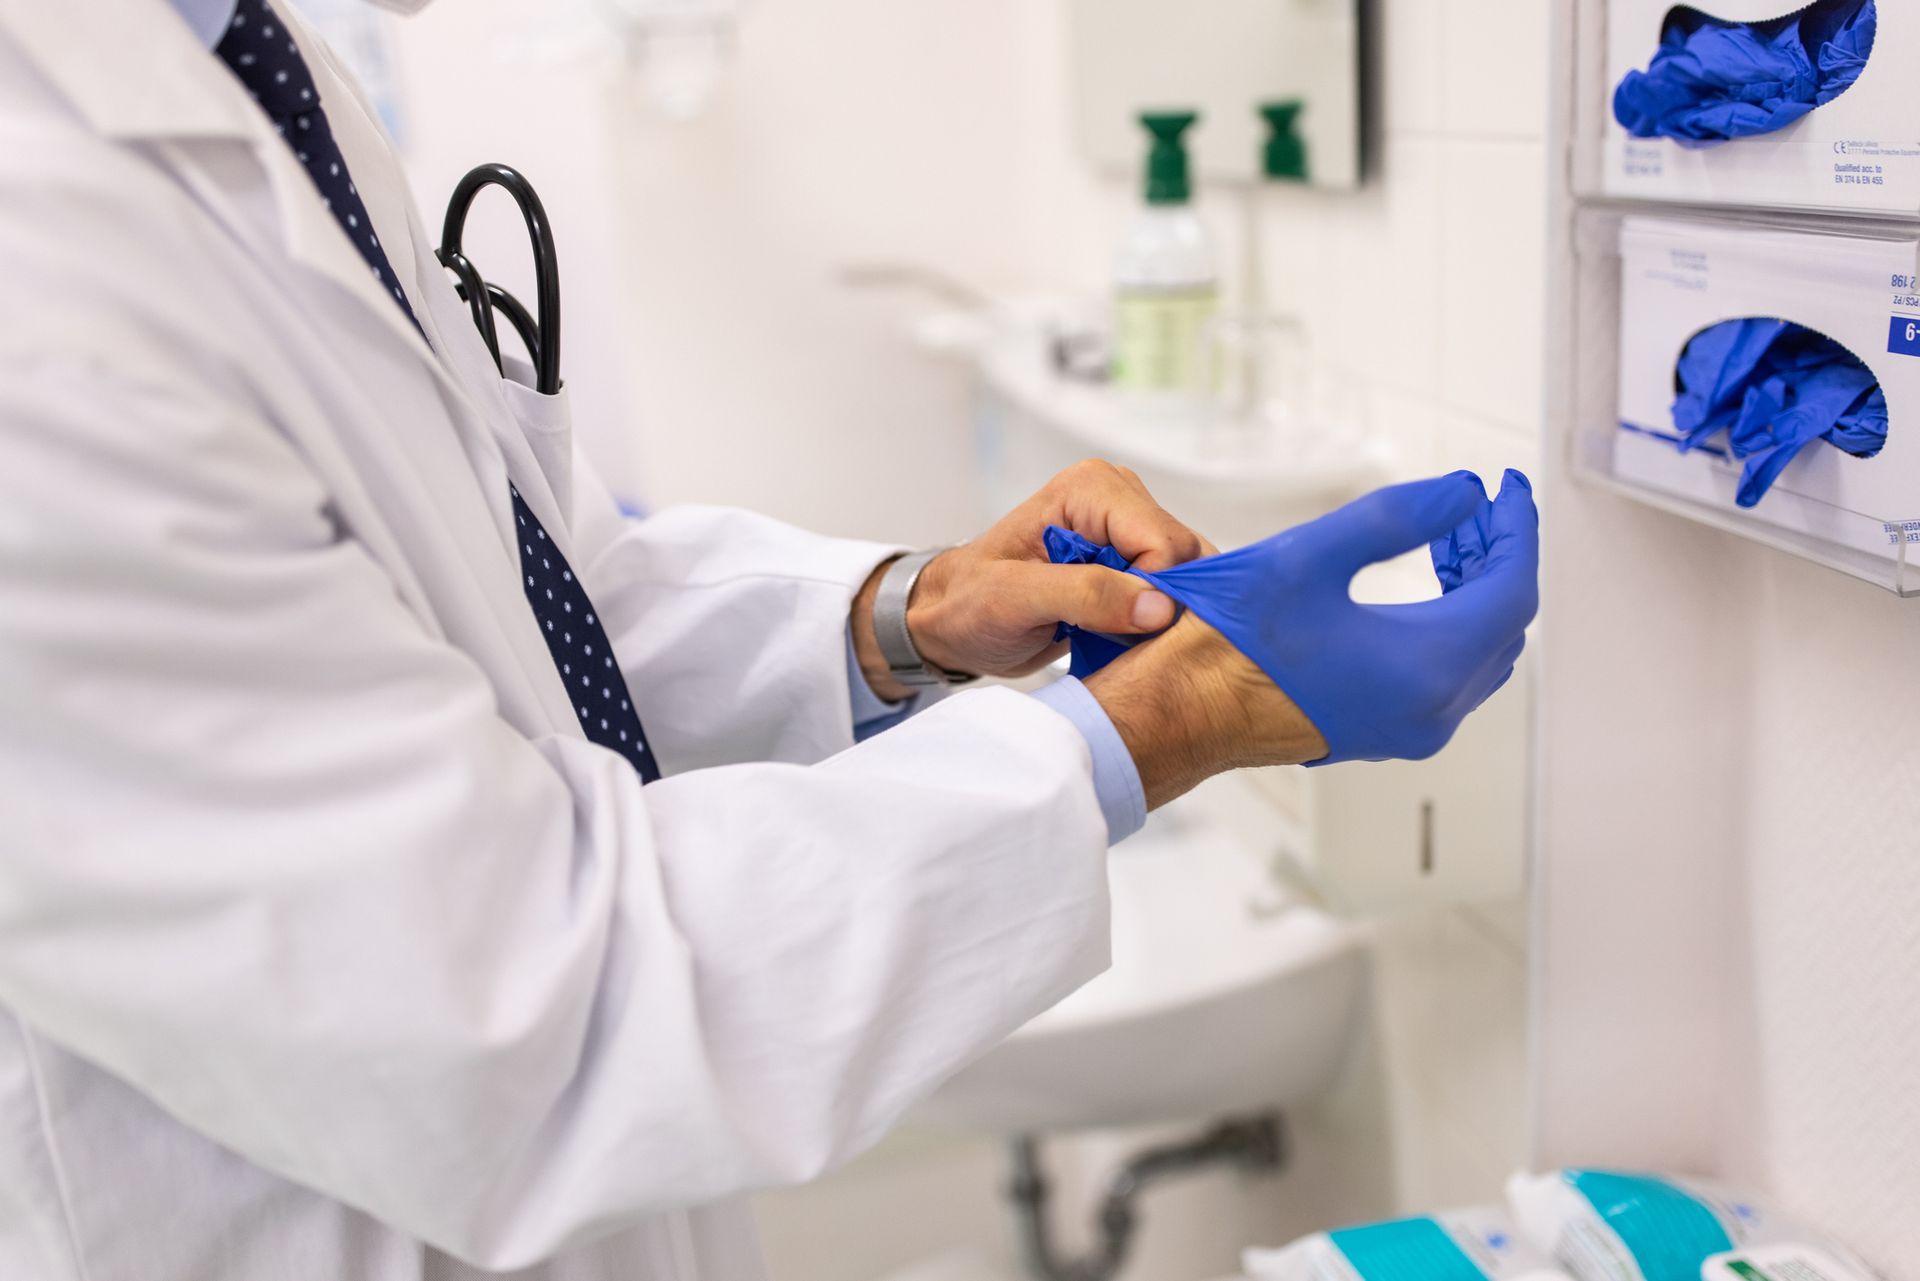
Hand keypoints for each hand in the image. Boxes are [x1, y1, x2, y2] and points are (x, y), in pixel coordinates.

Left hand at [854, 461, 1211, 697]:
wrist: (953, 622)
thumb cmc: (968, 604)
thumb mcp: (1012, 600)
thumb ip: (1084, 595)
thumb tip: (1159, 606)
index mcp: (1091, 489)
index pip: (1164, 542)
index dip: (1156, 592)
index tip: (1124, 630)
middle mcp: (1119, 499)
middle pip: (1185, 557)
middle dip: (1163, 605)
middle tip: (1118, 638)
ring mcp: (1130, 532)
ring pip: (1188, 578)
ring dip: (1161, 617)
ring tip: (1113, 638)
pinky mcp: (1134, 564)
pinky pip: (1174, 594)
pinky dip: (1157, 623)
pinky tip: (1122, 639)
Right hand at [1078, 469, 1538, 800]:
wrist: (1178, 713)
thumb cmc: (1228, 645)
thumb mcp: (1308, 556)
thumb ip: (1397, 517)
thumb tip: (1465, 493)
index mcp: (1427, 668)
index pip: (1512, 587)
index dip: (1517, 528)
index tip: (1508, 487)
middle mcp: (1431, 711)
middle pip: (1502, 622)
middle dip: (1496, 556)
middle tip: (1473, 508)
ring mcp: (1407, 730)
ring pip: (1477, 653)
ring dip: (1473, 593)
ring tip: (1446, 541)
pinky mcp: (1380, 732)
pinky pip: (1444, 676)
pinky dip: (1447, 626)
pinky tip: (1414, 593)